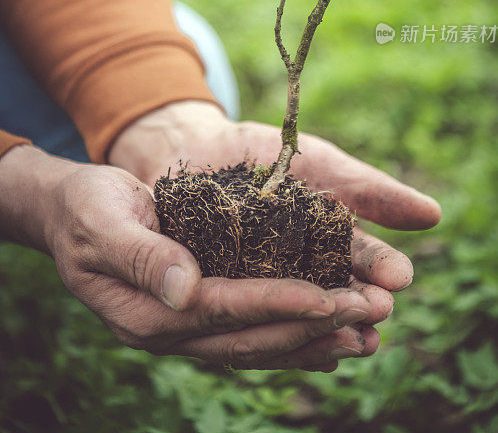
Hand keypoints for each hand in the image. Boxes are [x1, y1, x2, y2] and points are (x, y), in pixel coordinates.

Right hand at [0, 145, 387, 370]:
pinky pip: (252, 328)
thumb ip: (140, 255)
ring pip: (260, 342)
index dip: (278, 305)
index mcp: (146, 313)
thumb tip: (185, 291)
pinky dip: (294, 332)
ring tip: (369, 332)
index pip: (224, 312)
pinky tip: (332, 332)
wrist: (72, 213)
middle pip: (252, 336)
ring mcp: (187, 327)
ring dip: (316, 338)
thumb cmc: (85, 208)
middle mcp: (173, 330)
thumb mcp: (101, 220)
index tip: (329, 298)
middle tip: (371, 313)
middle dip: (314, 326)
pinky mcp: (201, 311)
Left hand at [110, 101, 440, 302]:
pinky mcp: (221, 290)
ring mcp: (262, 284)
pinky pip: (241, 308)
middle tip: (377, 313)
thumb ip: (371, 191)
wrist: (201, 146)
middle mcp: (302, 273)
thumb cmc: (267, 154)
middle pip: (334, 293)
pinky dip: (259, 320)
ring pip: (294, 309)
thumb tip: (434, 215)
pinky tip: (277, 334)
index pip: (363, 261)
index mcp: (330, 245)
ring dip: (320, 325)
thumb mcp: (323, 165)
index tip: (401, 278)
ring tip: (344, 338)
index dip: (381, 269)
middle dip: (357, 304)